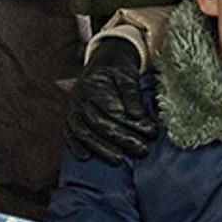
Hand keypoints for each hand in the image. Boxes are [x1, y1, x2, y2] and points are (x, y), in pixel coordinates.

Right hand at [67, 38, 156, 164]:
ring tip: (119, 161)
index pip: (113, 109)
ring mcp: (72, 108)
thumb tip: (137, 115)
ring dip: (101, 148)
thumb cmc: (117, 69)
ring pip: (83, 132)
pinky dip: (75, 146)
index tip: (151, 132)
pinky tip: (86, 158)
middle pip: (98, 123)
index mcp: (94, 85)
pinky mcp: (70, 117)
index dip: (132, 123)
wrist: (101, 61)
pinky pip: (69, 133)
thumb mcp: (128, 74)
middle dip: (121, 139)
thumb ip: (131, 93)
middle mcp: (79, 98)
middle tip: (142, 150)